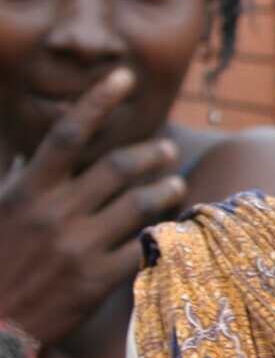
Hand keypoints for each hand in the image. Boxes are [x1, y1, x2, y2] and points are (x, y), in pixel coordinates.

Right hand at [0, 68, 184, 349]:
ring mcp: (78, 247)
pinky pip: (143, 248)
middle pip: (117, 166)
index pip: (68, 134)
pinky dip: (164, 234)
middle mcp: (54, 213)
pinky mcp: (96, 281)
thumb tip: (29, 153)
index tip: (124, 76)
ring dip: (164, 188)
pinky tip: (177, 227)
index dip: (98, 100)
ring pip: (139, 204)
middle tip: (165, 147)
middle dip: (150, 152)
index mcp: (26, 192)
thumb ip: (16, 181)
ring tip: (175, 183)